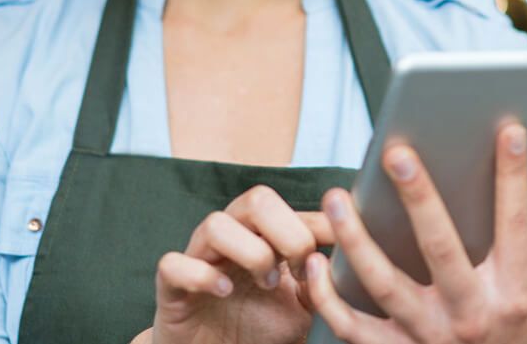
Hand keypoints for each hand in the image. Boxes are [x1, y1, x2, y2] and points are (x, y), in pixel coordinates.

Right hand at [141, 184, 333, 343]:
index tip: (340, 249)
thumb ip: (326, 279)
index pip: (293, 207)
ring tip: (266, 283)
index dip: (321, 224)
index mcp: (264, 236)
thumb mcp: (304, 305)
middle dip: (287, 232)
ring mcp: (199, 258)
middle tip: (299, 269)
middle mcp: (231, 237)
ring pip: (216, 224)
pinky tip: (224, 292)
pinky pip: (173, 264)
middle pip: (256, 199)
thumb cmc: (259, 328)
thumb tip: (355, 254)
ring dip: (250, 253)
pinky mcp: (171, 286)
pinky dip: (202, 275)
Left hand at [303, 122, 526, 343]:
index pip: (516, 227)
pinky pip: (351, 327)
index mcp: (514, 298)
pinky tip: (312, 259)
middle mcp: (469, 318)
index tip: (510, 129)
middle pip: (440, 249)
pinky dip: (327, 296)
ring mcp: (426, 339)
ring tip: (338, 196)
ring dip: (357, 239)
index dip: (515, 178)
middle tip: (398, 151)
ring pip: (384, 285)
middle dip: (420, 198)